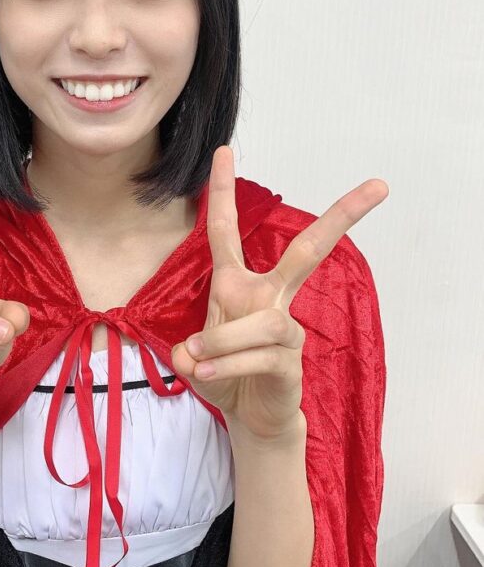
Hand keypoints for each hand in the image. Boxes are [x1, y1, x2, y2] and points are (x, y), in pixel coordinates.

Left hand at [172, 146, 388, 441]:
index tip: (223, 151)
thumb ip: (187, 351)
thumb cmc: (225, 375)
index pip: (226, 230)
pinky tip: (208, 375)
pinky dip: (228, 365)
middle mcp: (267, 296)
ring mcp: (284, 327)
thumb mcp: (193, 359)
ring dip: (224, 342)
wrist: (250, 416)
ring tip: (201, 362)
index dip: (222, 191)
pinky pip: (260, 355)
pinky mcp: (291, 359)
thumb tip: (194, 352)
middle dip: (341, 216)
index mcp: (238, 284)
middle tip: (379, 186)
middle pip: (308, 250)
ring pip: (264, 321)